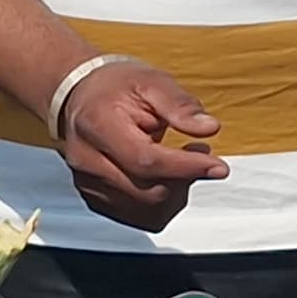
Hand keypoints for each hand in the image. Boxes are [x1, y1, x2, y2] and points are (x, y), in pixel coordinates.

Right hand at [57, 60, 227, 233]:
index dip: (186, 167)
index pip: (145, 160)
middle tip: (199, 153)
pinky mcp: (94, 198)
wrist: (79, 97)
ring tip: (181, 162)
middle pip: (147, 190)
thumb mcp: (152, 81)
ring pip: (145, 209)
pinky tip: (165, 177)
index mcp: (98, 124)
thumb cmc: (115, 88)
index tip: (218, 166)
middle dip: (184, 178)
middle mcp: (86, 159)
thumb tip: (208, 128)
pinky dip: (161, 202)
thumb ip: (180, 105)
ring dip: (175, 192)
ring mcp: (88, 183)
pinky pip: (137, 216)